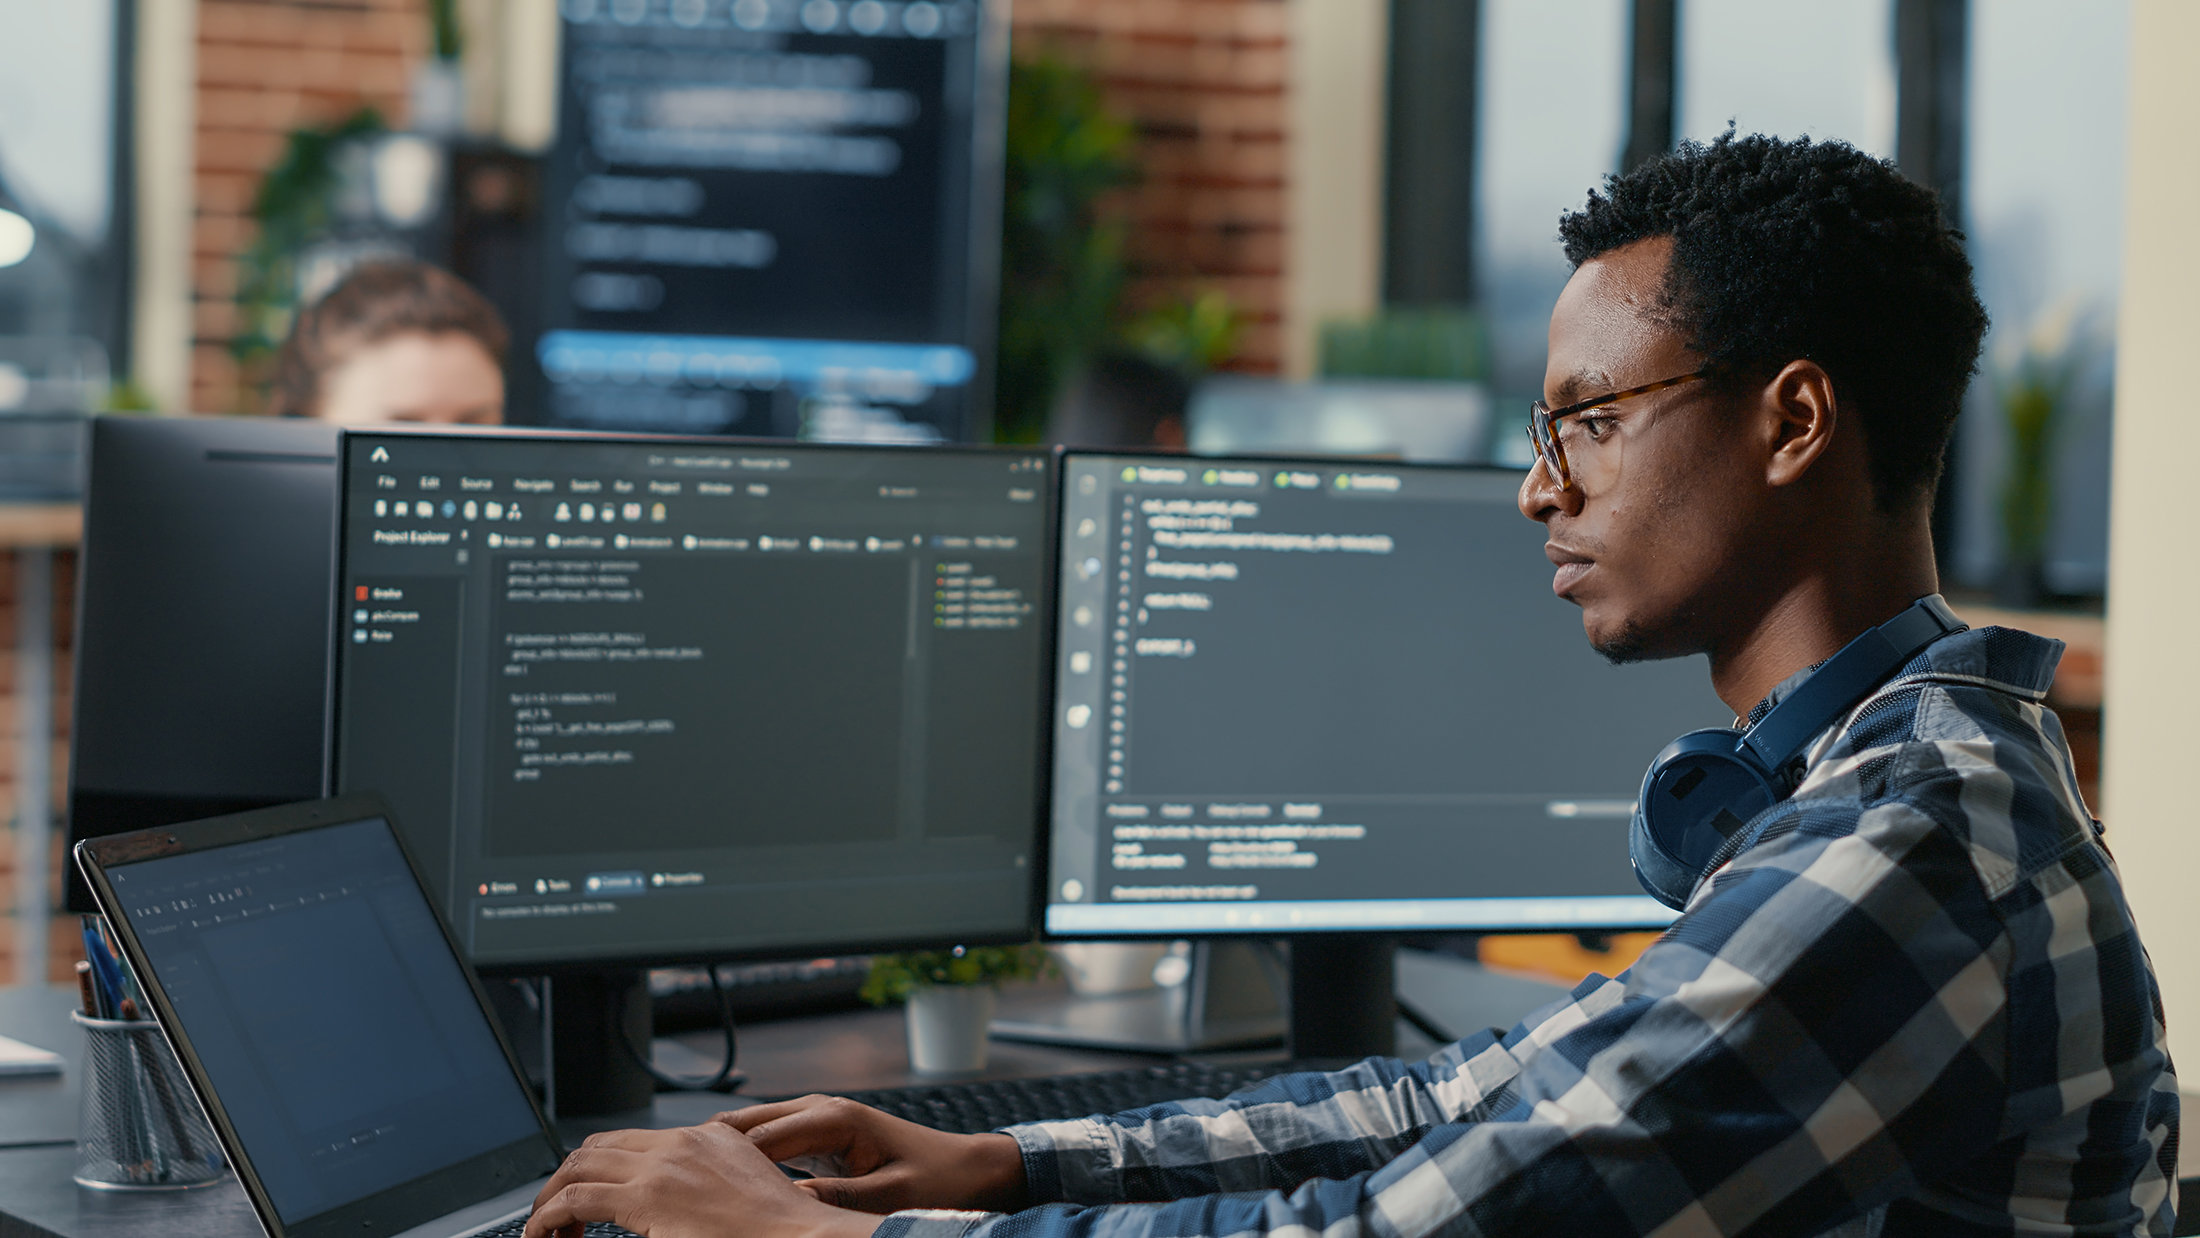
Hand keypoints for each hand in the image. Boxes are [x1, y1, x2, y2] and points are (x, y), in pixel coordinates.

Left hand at [523, 1121, 879, 1237]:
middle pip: (596, 1147)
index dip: (597, 1168)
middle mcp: (683, 1142)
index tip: (587, 1202)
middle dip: (566, 1180)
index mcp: (708, 1138)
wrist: (801, 1237)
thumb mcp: (742, 1193)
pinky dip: (548, 1218)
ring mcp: (665, 1165)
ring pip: (578, 1167)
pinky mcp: (649, 1196)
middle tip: (558, 1218)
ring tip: (545, 1230)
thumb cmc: (780, 1231)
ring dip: (551, 1199)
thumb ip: (705, 1188)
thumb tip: (672, 1212)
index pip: (630, 1141)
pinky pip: (576, 1199)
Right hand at [720, 1095, 1027, 1214]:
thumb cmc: (939, 1179)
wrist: (969, 1169)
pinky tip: (725, 1189)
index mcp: (835, 1117)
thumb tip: (785, 1207)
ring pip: (750, 1134)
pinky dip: (744, 1163)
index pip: (758, 1138)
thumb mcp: (889, 1195)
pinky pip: (768, 1146)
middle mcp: (821, 1110)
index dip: (720, 1163)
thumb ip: (836, 1199)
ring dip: (722, 1157)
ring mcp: (817, 1121)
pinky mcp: (819, 1138)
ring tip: (691, 1188)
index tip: (690, 1188)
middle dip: (709, 1153)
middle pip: (743, 1127)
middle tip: (678, 1187)